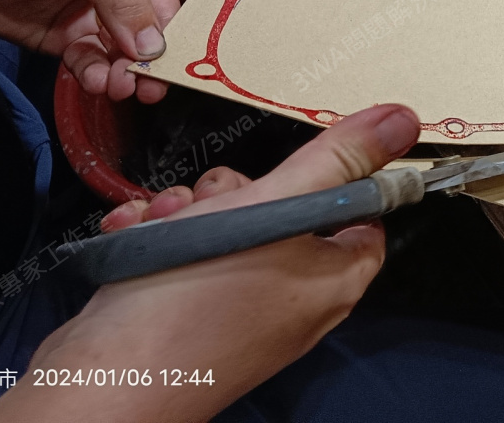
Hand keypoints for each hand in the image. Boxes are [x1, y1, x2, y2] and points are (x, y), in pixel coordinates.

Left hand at [0, 0, 218, 101]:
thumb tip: (153, 45)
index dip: (225, 3)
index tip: (236, 39)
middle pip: (177, 25)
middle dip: (174, 54)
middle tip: (165, 78)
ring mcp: (104, 12)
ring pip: (138, 53)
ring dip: (137, 73)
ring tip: (125, 84)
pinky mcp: (72, 39)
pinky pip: (100, 66)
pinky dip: (102, 79)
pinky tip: (97, 81)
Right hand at [0, 104, 420, 422]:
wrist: (102, 381)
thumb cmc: (192, 301)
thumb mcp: (272, 206)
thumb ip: (335, 160)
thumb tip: (401, 121)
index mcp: (332, 280)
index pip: (362, 213)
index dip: (334, 177)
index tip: (299, 157)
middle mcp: (293, 299)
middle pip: (284, 210)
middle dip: (237, 188)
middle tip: (212, 198)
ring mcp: (239, 309)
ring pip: (226, 225)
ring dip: (188, 209)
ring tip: (164, 221)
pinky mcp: (190, 312)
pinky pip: (187, 253)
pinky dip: (160, 236)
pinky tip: (134, 236)